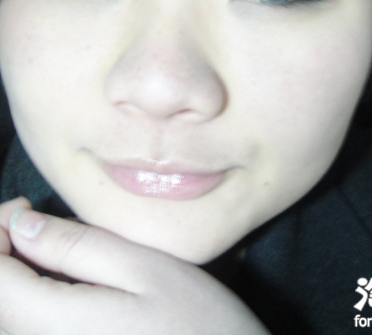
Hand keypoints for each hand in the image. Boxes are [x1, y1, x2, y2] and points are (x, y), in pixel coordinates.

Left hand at [0, 200, 269, 334]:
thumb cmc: (195, 326)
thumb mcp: (143, 269)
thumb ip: (76, 246)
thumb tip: (20, 223)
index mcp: (51, 326)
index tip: (25, 206)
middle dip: (2, 248)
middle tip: (33, 218)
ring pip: (9, 313)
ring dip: (14, 272)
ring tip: (50, 246)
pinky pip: (28, 328)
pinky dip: (28, 297)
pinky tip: (58, 280)